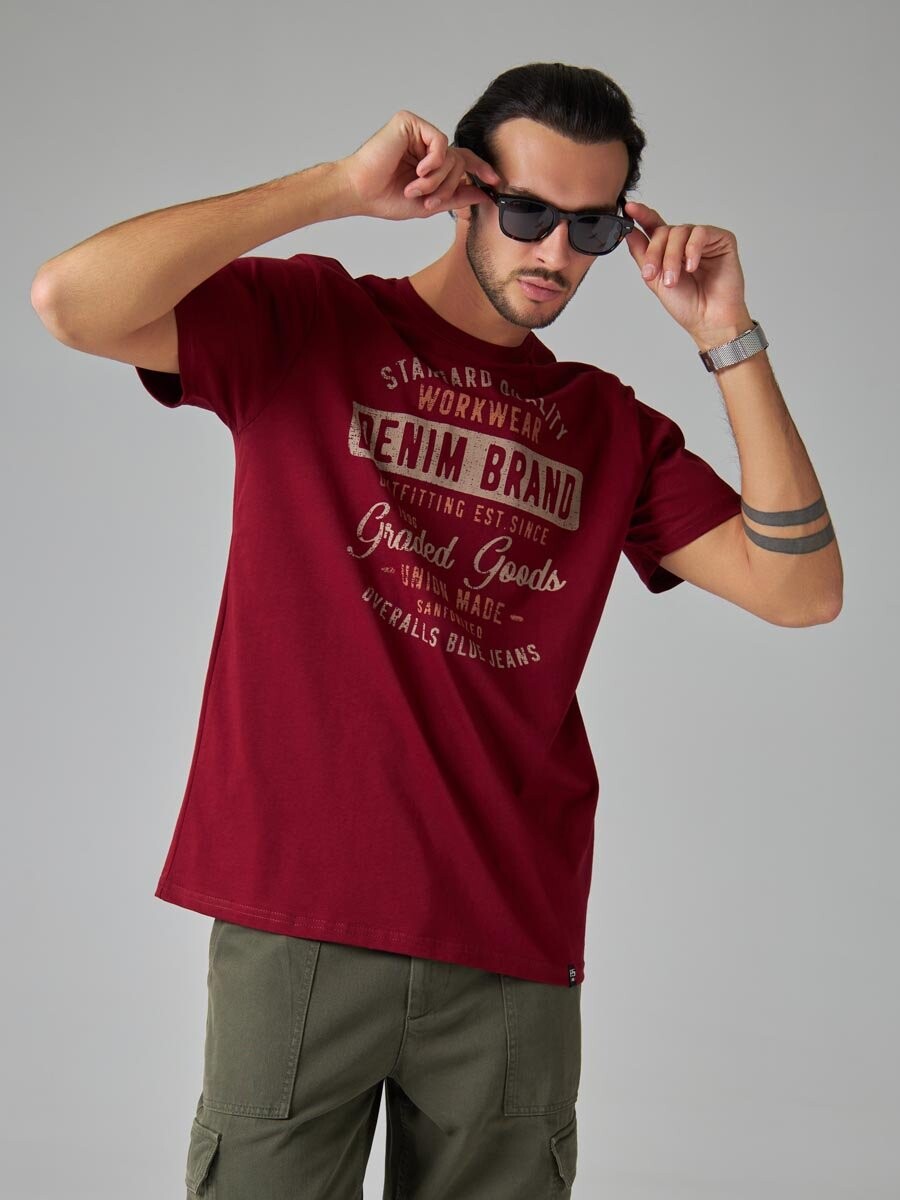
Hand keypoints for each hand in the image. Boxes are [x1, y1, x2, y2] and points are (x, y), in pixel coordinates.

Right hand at [337, 110, 501, 221]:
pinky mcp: (409, 122)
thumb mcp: (429, 203)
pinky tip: (419, 171)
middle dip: (449, 185)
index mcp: (428, 160)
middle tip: (431, 200)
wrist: (360, 191)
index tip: (495, 182)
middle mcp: (424, 143)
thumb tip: (484, 194)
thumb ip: (457, 197)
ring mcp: (417, 131)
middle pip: (459, 160)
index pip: (462, 161)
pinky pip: (440, 141)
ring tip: (417, 188)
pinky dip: (434, 161)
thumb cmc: (385, 198)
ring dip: (437, 178)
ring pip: (450, 154)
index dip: (481, 169)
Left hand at [623, 201, 751, 345]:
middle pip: (663, 231)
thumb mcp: (655, 280)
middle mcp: (686, 242)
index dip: (641, 215)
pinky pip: (701, 233)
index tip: (629, 208)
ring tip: (673, 279)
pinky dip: (692, 250)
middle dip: (655, 253)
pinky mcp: (722, 239)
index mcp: (669, 250)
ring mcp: (704, 240)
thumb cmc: (686, 304)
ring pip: (680, 232)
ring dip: (672, 257)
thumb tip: (629, 232)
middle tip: (653, 275)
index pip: (654, 226)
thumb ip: (643, 255)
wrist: (708, 320)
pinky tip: (691, 267)